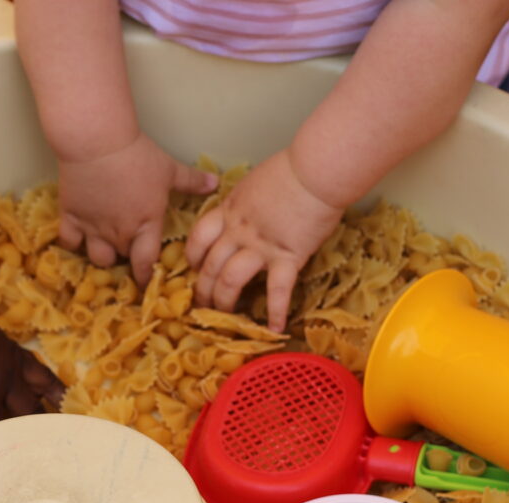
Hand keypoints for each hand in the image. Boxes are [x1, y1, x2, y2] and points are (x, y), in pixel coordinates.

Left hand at [0, 311, 63, 451]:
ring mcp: (16, 369)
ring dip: (53, 412)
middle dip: (37, 437)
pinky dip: (54, 386)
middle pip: (28, 417)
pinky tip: (62, 396)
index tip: (18, 471)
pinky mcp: (19, 354)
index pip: (0, 434)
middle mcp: (6, 387)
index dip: (9, 453)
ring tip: (67, 429)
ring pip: (43, 394)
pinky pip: (43, 372)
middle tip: (50, 456)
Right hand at [56, 134, 217, 285]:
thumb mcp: (169, 168)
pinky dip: (73, 244)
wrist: (97, 143)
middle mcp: (120, 233)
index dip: (146, 276)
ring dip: (103, 256)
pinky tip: (77, 238)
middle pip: (123, 259)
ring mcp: (93, 228)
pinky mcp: (71, 217)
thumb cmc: (137, 155)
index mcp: (146, 224)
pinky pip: (69, 243)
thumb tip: (215, 183)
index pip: (147, 262)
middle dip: (127, 258)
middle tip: (128, 251)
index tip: (146, 283)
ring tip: (105, 246)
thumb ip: (192, 180)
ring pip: (98, 258)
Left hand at [184, 151, 343, 332]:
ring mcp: (261, 246)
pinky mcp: (288, 256)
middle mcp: (238, 231)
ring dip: (225, 302)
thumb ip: (247, 201)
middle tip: (203, 305)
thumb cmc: (292, 169)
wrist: (316, 170)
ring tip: (226, 317)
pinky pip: (278, 290)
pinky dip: (277, 311)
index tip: (195, 269)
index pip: (198, 237)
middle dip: (203, 290)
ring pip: (230, 281)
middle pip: (210, 266)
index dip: (192, 257)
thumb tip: (249, 209)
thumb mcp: (256, 182)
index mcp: (230, 210)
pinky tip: (276, 328)